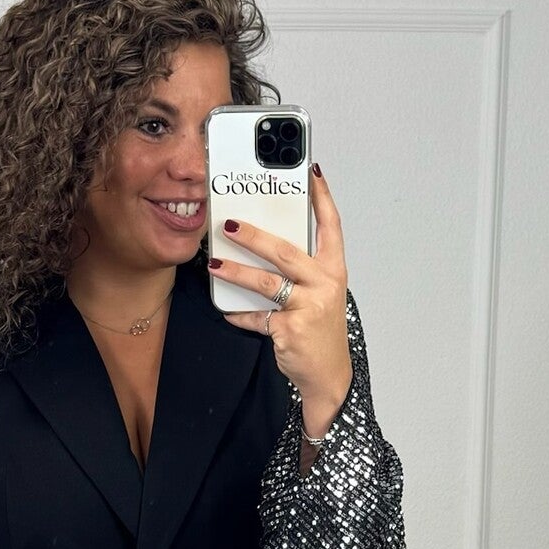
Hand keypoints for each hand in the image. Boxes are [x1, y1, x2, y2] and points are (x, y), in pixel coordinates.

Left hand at [211, 162, 350, 411]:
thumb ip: (302, 269)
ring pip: (266, 283)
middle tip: (229, 225)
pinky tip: (227, 310)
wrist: (329, 373)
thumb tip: (266, 244)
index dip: (322, 199)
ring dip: (236, 272)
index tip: (311, 174)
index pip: (331, 226)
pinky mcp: (290, 330)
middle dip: (254, 236)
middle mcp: (324, 285)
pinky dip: (240, 314)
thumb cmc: (321, 329)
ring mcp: (308, 308)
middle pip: (285, 252)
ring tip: (214, 264)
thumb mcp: (321, 293)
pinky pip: (257, 318)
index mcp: (333, 270)